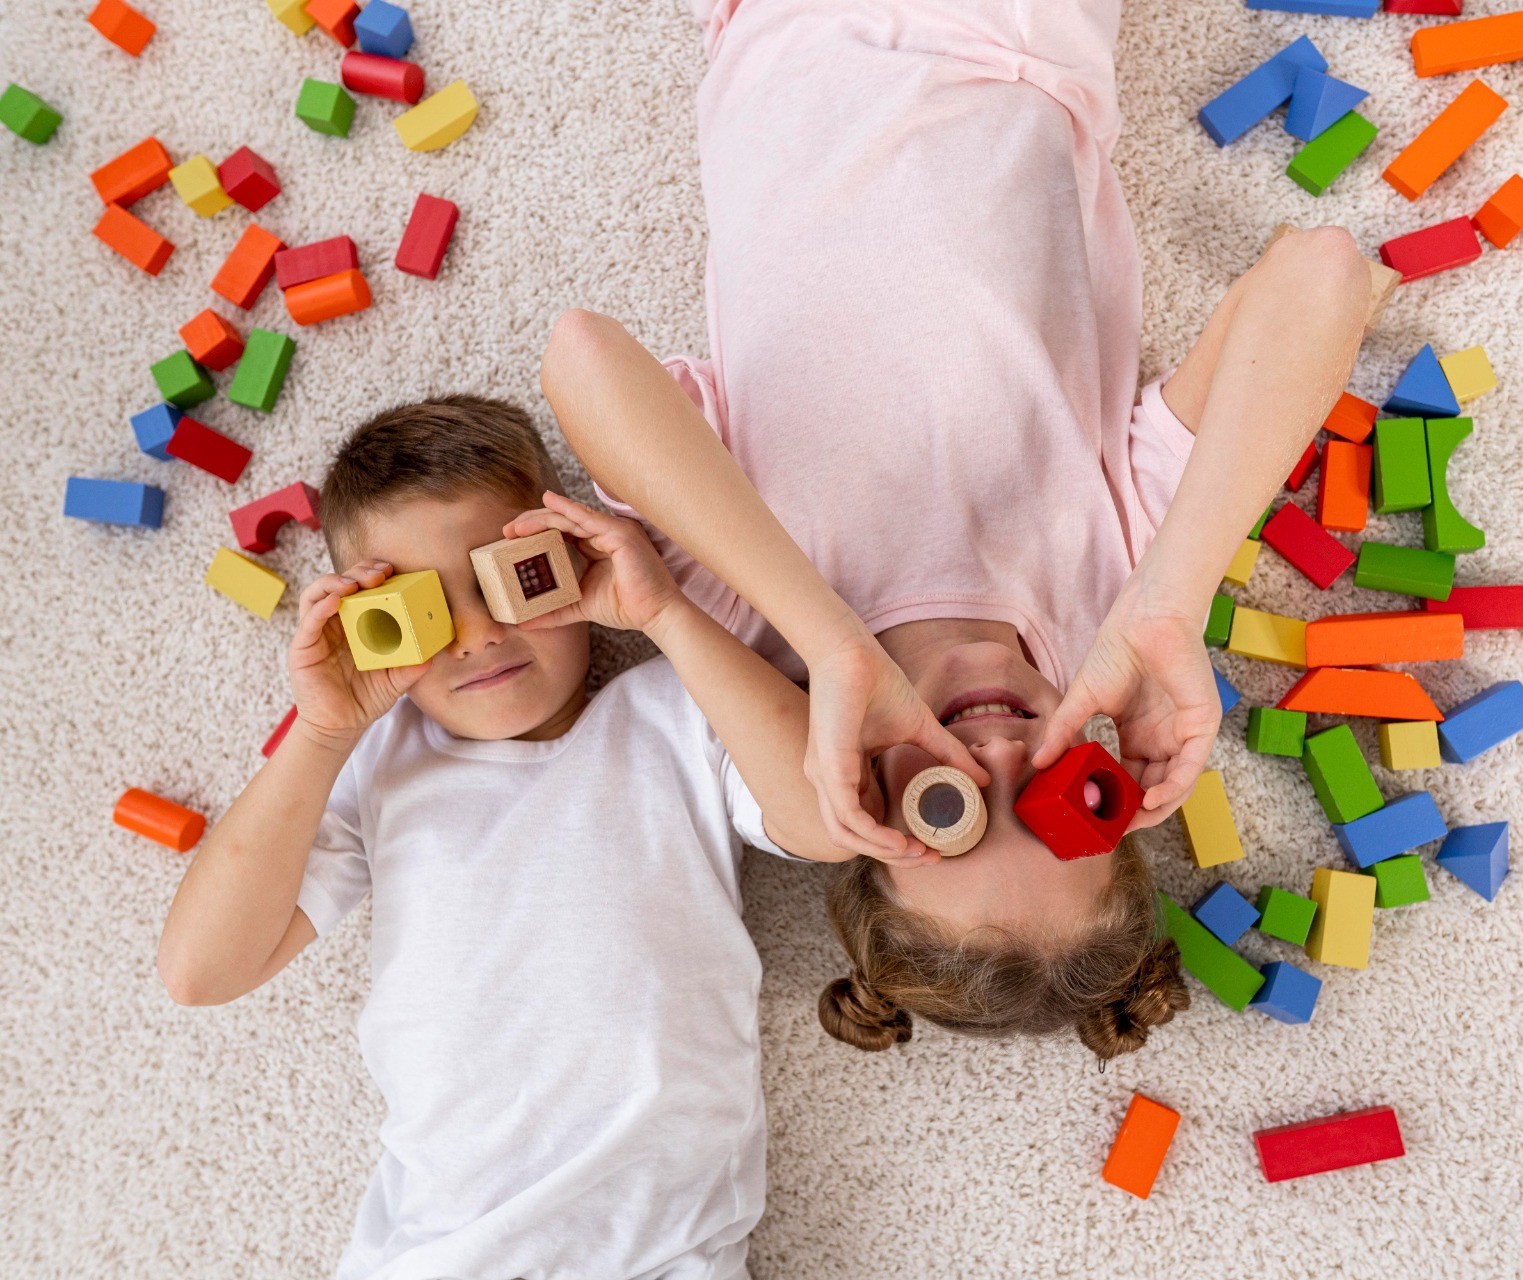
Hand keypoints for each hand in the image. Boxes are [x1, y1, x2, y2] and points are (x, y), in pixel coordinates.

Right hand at [289, 560, 434, 750]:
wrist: (340, 726)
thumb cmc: (365, 698)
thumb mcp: (396, 680)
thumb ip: (412, 667)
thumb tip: (433, 655)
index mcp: (356, 623)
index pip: (360, 588)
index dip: (372, 573)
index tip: (392, 570)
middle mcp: (334, 622)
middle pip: (340, 584)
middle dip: (359, 571)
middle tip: (380, 573)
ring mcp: (316, 632)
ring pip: (318, 593)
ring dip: (336, 581)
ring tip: (355, 583)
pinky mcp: (302, 647)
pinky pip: (308, 620)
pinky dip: (321, 606)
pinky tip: (337, 600)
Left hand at [502, 492, 682, 633]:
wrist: (656, 615)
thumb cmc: (627, 608)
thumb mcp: (581, 606)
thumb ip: (555, 611)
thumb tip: (525, 622)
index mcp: (600, 545)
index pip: (563, 532)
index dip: (537, 532)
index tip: (511, 540)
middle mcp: (607, 533)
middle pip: (563, 521)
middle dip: (533, 523)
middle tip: (507, 531)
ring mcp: (614, 530)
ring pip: (570, 517)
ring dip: (541, 519)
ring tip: (517, 526)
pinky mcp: (620, 533)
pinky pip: (587, 518)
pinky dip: (566, 509)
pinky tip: (547, 504)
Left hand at [804, 632, 990, 858]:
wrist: (852, 651)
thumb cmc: (878, 683)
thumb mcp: (920, 727)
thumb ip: (947, 754)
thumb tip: (984, 777)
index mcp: (844, 772)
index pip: (864, 822)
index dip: (896, 841)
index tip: (931, 845)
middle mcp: (828, 780)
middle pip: (853, 838)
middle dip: (893, 855)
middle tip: (929, 857)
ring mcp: (824, 776)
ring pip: (846, 836)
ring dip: (883, 852)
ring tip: (917, 852)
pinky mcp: (828, 768)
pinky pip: (847, 817)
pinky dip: (873, 835)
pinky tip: (899, 841)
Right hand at [1031, 592, 1219, 830]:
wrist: (1142, 622)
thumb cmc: (1115, 653)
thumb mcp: (1081, 702)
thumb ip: (1062, 733)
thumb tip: (1037, 763)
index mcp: (1139, 737)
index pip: (1129, 780)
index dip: (1115, 802)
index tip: (1096, 821)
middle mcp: (1163, 740)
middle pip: (1153, 789)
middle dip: (1135, 813)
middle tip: (1113, 830)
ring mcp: (1184, 734)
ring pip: (1175, 785)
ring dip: (1155, 808)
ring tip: (1131, 822)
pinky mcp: (1201, 726)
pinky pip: (1191, 767)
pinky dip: (1173, 789)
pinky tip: (1151, 801)